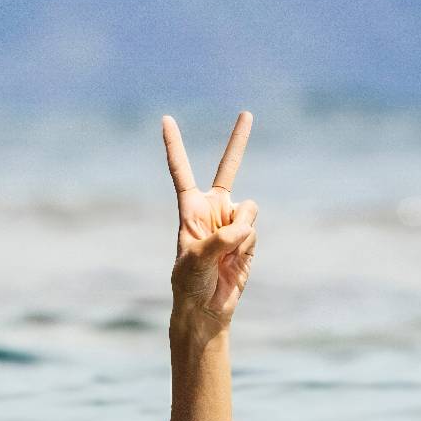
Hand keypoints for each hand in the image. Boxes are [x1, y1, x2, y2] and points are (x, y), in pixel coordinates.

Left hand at [162, 111, 257, 324]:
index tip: (166, 119)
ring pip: (247, 210)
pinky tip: (235, 259)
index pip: (181, 170)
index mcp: (190, 208)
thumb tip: (245, 222)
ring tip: (225, 254)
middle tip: (247, 113)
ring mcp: (234, 221)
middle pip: (229, 167)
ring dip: (239, 231)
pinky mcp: (249, 237)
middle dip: (238, 140)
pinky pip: (254, 229)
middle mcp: (213, 209)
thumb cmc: (189, 282)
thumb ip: (221, 237)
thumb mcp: (195, 259)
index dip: (174, 145)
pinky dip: (246, 244)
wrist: (207, 307)